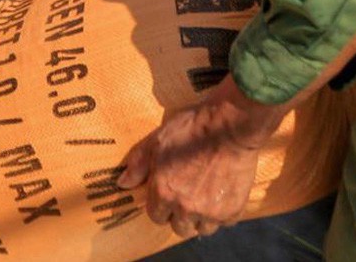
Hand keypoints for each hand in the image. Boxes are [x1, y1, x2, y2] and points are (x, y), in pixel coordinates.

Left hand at [118, 78, 287, 239]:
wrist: (230, 126)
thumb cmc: (191, 129)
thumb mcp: (157, 140)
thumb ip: (138, 164)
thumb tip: (123, 184)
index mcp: (164, 192)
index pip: (156, 216)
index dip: (160, 206)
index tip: (167, 194)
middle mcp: (186, 207)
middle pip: (179, 227)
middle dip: (179, 215)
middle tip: (186, 196)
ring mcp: (211, 211)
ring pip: (202, 229)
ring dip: (201, 218)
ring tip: (204, 197)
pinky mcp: (232, 210)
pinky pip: (224, 222)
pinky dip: (222, 213)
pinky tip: (220, 194)